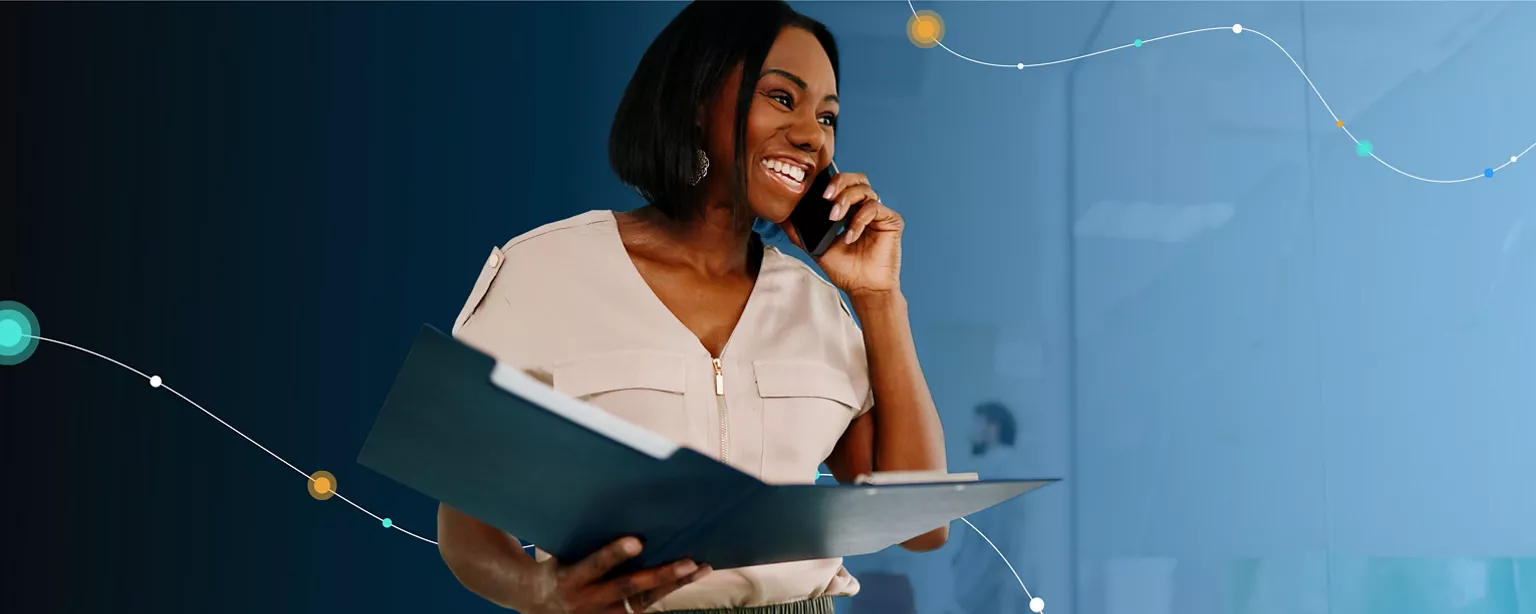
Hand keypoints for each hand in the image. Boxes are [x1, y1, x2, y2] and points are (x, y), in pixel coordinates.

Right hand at [516, 537, 710, 613]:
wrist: (539, 603)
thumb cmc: (555, 566)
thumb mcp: (560, 552)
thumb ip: (583, 537)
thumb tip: (606, 500)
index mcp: (570, 578)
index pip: (595, 565)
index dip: (614, 554)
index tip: (637, 541)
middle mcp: (588, 600)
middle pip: (629, 588)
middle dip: (661, 575)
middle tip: (689, 561)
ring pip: (644, 601)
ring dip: (674, 585)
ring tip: (700, 567)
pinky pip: (645, 607)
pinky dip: (667, 592)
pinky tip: (689, 577)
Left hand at [779, 171, 902, 297]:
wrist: (863, 289)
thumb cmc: (845, 270)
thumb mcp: (816, 248)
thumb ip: (800, 232)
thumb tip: (781, 218)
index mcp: (850, 210)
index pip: (843, 184)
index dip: (830, 182)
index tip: (814, 192)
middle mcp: (865, 208)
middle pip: (857, 178)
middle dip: (839, 183)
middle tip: (826, 196)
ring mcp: (879, 213)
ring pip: (865, 189)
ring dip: (845, 200)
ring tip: (834, 218)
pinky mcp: (892, 220)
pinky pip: (875, 208)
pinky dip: (859, 219)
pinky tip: (850, 235)